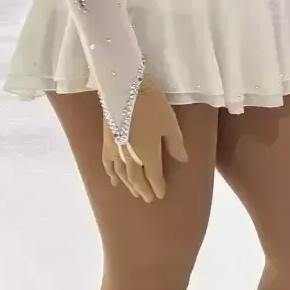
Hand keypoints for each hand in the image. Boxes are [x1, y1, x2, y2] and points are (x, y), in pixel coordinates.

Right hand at [101, 78, 188, 202]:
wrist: (126, 90)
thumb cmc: (153, 106)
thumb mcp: (170, 124)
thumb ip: (175, 144)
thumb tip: (182, 160)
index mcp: (147, 153)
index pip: (152, 175)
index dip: (156, 186)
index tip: (160, 195)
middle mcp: (129, 156)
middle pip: (135, 178)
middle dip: (143, 189)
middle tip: (148, 199)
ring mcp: (115, 150)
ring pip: (121, 174)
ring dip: (128, 185)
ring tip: (135, 192)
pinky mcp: (106, 142)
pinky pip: (107, 163)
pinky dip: (111, 173)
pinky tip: (114, 180)